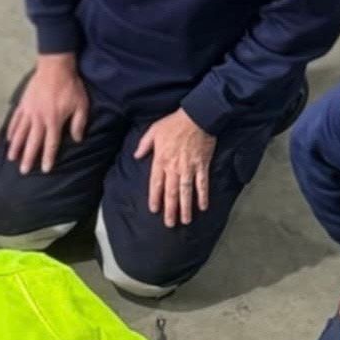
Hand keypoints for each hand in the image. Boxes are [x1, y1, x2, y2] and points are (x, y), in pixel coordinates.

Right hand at [6, 55, 88, 174]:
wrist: (55, 67)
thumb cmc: (70, 86)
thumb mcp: (81, 104)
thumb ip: (79, 123)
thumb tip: (77, 139)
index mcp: (54, 121)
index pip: (51, 143)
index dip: (48, 157)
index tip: (45, 169)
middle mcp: (39, 119)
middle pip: (32, 142)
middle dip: (28, 158)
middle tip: (23, 171)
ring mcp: (29, 112)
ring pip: (20, 133)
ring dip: (16, 147)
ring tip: (12, 159)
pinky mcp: (23, 104)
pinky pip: (15, 120)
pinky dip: (11, 130)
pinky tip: (9, 139)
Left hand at [134, 109, 216, 227]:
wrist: (198, 116)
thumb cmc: (174, 123)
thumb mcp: (153, 130)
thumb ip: (144, 145)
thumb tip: (136, 156)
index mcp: (161, 160)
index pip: (155, 184)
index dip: (155, 198)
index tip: (154, 210)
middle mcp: (174, 167)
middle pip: (171, 192)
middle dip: (170, 209)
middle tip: (169, 224)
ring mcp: (189, 168)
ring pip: (186, 192)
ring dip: (185, 207)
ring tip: (185, 221)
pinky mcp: (202, 165)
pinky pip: (202, 183)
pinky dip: (203, 196)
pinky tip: (203, 207)